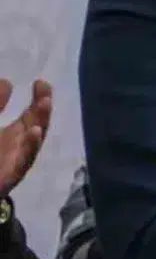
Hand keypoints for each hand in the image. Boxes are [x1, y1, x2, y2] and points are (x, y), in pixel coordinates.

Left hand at [0, 79, 51, 198]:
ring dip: (41, 123)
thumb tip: (6, 81)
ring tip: (45, 104)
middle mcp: (21, 145)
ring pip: (34, 142)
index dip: (39, 97)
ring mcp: (18, 161)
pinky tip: (35, 131)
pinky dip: (30, 147)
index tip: (40, 82)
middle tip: (45, 94)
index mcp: (17, 133)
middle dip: (43, 109)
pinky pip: (23, 163)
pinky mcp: (11, 176)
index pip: (33, 113)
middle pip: (37, 125)